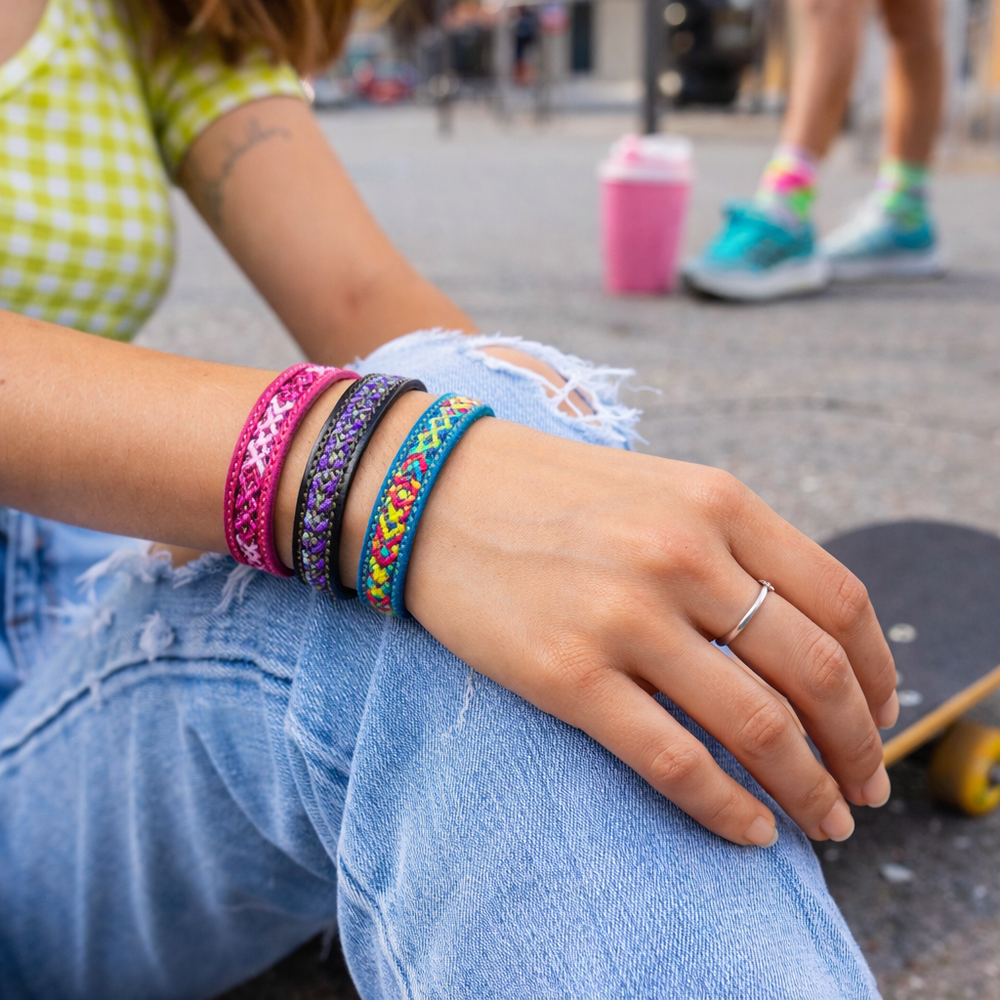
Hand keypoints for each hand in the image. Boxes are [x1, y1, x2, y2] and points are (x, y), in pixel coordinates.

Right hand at [387, 419, 896, 846]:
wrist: (431, 491)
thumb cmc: (551, 495)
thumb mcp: (661, 492)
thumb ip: (734, 550)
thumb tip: (803, 644)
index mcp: (716, 502)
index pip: (839, 603)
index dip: (878, 675)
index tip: (880, 717)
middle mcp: (681, 554)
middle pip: (814, 672)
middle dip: (856, 745)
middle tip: (864, 786)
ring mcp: (623, 615)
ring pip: (757, 726)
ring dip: (808, 788)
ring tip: (823, 820)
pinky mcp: (566, 673)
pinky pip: (674, 761)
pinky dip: (728, 809)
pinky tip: (751, 831)